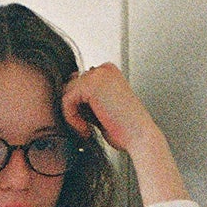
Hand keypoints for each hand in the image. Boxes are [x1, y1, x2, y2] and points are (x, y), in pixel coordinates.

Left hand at [60, 64, 186, 205]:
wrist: (139, 137)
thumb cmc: (125, 129)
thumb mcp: (103, 108)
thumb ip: (88, 99)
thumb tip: (67, 94)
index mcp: (109, 72)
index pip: (80, 82)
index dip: (79, 105)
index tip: (88, 123)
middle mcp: (104, 69)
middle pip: (71, 85)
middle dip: (75, 108)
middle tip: (87, 127)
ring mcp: (98, 75)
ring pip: (67, 92)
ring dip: (72, 115)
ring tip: (86, 129)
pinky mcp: (90, 85)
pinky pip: (66, 100)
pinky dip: (71, 118)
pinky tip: (86, 129)